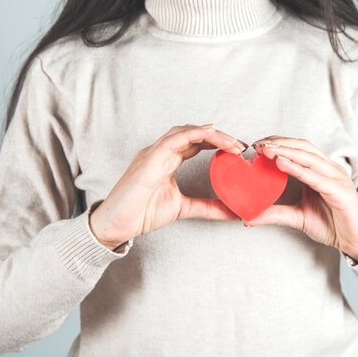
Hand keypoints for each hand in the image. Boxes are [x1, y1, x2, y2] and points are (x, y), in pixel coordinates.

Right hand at [90, 124, 245, 249]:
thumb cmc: (142, 213)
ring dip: (210, 134)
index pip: (196, 143)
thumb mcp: (184, 208)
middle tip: (240, 145)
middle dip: (219, 136)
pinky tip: (209, 133)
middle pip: (193, 134)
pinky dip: (193, 134)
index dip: (218, 143)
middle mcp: (161, 152)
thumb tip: (234, 212)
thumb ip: (208, 207)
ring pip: (185, 132)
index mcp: (168, 160)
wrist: (117, 224)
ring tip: (231, 142)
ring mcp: (154, 153)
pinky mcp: (149, 159)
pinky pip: (173, 140)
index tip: (239, 150)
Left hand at [246, 136, 357, 262]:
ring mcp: (337, 178)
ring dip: (286, 151)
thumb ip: (276, 213)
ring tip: (266, 150)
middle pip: (303, 147)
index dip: (279, 144)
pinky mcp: (341, 191)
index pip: (298, 149)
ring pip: (309, 157)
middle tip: (258, 145)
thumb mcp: (297, 217)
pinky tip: (282, 164)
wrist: (356, 242)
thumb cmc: (332, 225)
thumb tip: (249, 217)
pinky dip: (298, 169)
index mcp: (320, 171)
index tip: (257, 145)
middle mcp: (329, 170)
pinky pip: (316, 177)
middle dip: (280, 143)